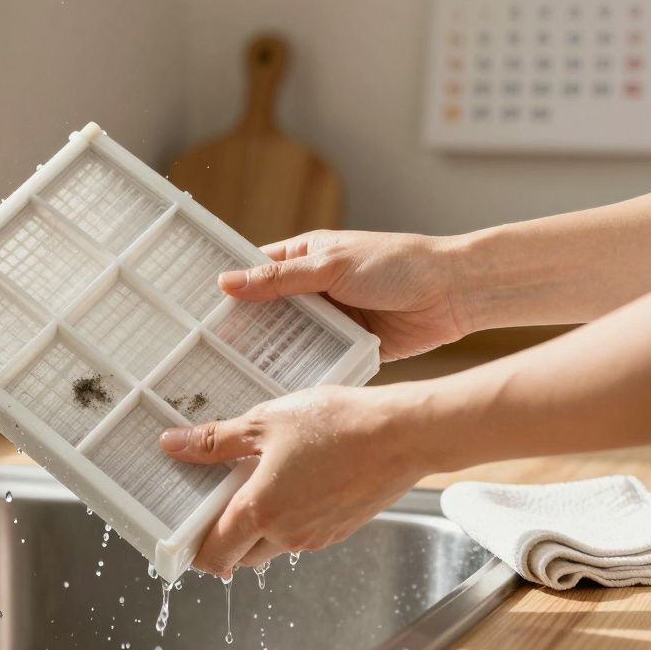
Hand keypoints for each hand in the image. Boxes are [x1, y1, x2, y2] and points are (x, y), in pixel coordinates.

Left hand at [159, 385, 428, 576]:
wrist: (403, 433)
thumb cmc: (337, 424)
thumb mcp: (265, 423)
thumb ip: (216, 440)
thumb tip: (173, 444)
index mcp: (261, 512)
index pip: (215, 553)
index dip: (194, 550)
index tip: (184, 533)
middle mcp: (288, 535)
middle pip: (241, 556)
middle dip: (225, 539)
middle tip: (218, 500)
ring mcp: (318, 536)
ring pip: (273, 545)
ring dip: (259, 526)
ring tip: (259, 480)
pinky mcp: (341, 529)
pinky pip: (303, 534)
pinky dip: (289, 518)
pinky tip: (295, 480)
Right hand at [219, 230, 469, 360]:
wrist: (453, 293)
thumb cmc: (397, 264)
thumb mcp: (331, 266)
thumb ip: (280, 278)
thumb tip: (228, 282)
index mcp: (305, 259)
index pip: (255, 271)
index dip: (229, 288)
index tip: (197, 310)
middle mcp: (314, 290)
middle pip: (268, 312)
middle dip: (244, 330)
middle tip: (207, 353)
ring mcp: (332, 321)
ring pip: (291, 341)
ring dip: (272, 355)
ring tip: (234, 377)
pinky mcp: (351, 348)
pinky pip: (319, 362)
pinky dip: (304, 373)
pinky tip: (279, 390)